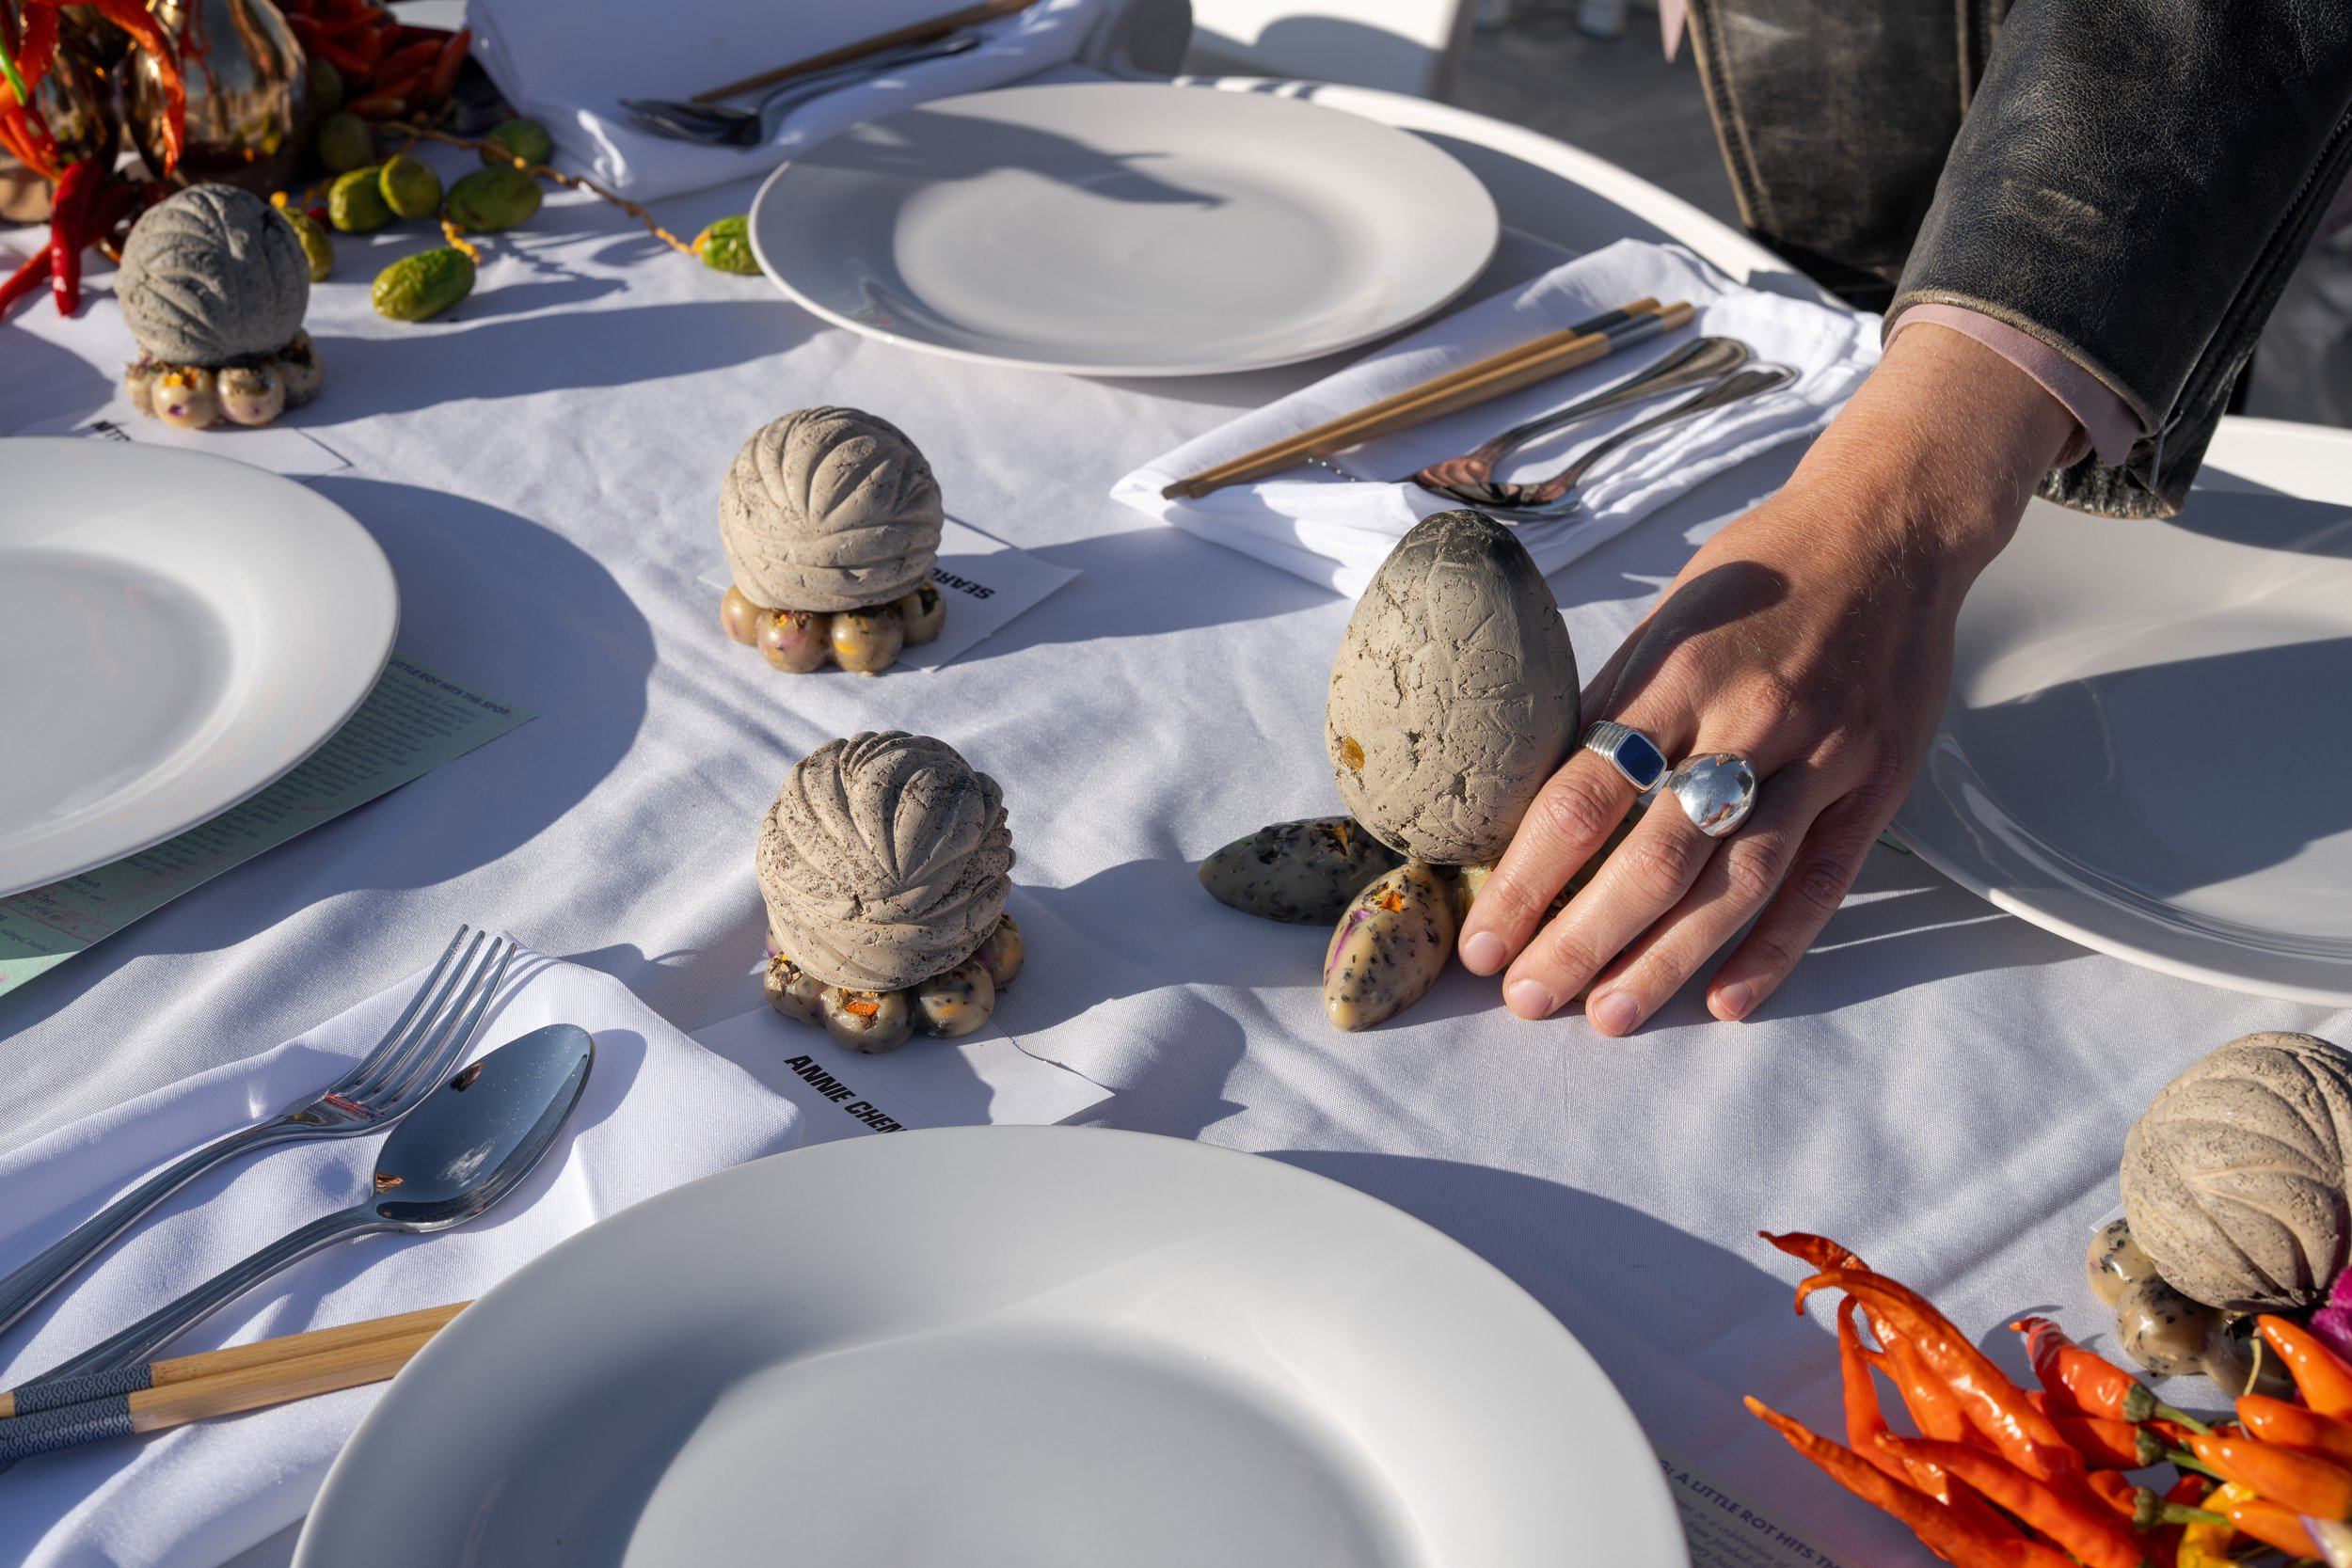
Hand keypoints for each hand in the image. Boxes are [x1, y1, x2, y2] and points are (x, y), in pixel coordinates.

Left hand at [1455, 323, 2079, 1033]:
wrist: (1890, 527)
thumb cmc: (1758, 573)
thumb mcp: (1666, 619)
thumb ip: (1611, 709)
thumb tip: (1537, 803)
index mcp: (1678, 674)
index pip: (1583, 798)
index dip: (1527, 881)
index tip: (1484, 938)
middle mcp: (1751, 721)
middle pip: (1653, 860)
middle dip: (1580, 942)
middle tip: (1527, 999)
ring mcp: (1823, 758)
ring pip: (1735, 887)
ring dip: (1664, 964)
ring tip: (1607, 1018)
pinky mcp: (1877, 784)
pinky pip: (1822, 884)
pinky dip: (1775, 951)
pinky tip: (1725, 1003)